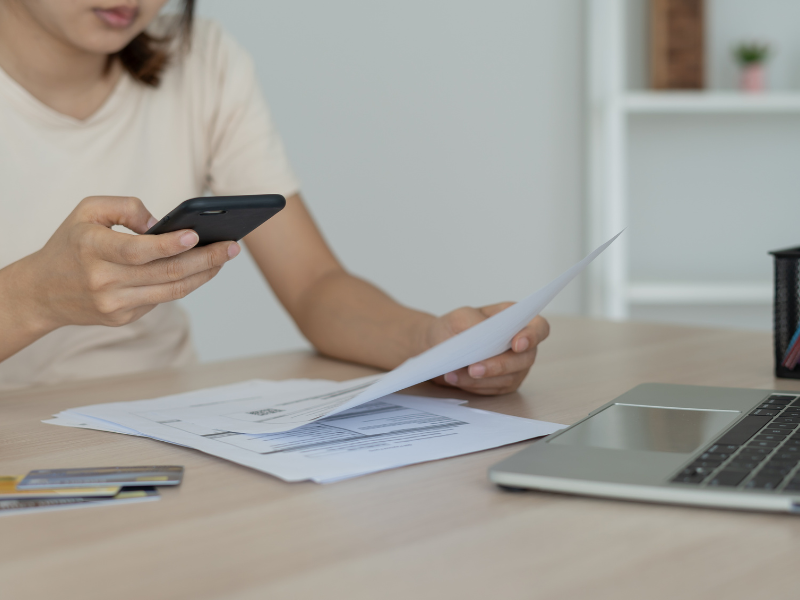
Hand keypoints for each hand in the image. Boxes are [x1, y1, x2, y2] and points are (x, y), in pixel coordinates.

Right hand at [16, 196, 238, 331]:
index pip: (138, 251)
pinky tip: (202, 269)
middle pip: (166, 273)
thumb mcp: (87, 210)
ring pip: (172, 290)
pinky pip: (162, 298)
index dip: (170, 245)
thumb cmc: (72, 243)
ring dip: (204, 274)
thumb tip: (164, 224)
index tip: (197, 234)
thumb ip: (126, 207)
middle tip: (232, 246)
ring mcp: (114, 304)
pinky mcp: (123, 318)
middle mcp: (103, 281)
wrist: (42, 291)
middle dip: (206, 259)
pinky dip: (185, 283)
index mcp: (92, 249)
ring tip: (225, 257)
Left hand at [425, 303, 548, 395]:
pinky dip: (475, 386)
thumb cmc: (454, 327)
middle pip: (525, 358)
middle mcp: (521, 343)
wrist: (439, 346)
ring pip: (509, 377)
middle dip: (499, 365)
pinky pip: (495, 389)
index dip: (533, 336)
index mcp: (515, 319)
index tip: (517, 344)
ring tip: (454, 373)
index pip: (538, 328)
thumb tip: (486, 336)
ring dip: (481, 379)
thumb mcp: (460, 317)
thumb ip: (475, 323)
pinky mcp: (503, 383)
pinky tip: (456, 379)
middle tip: (473, 369)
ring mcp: (515, 366)